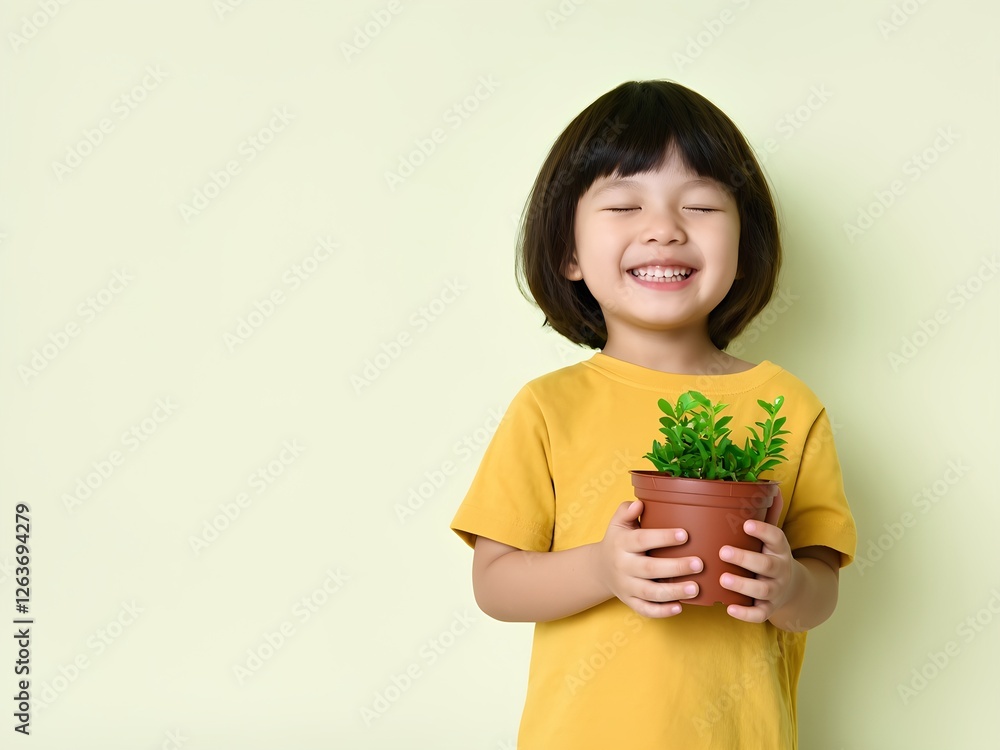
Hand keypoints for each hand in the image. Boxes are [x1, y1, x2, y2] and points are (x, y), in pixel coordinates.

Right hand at [590, 500, 702, 618]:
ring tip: (695, 588)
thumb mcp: (618, 523)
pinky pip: (646, 610)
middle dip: (675, 567)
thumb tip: (639, 504)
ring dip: (673, 592)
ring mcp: (626, 586)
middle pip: (649, 569)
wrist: (600, 568)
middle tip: (699, 564)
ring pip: (649, 593)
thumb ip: (627, 511)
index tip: (685, 535)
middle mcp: (622, 566)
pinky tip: (680, 607)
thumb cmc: (618, 540)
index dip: (663, 538)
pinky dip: (662, 612)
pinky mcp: (630, 602)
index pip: (642, 540)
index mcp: (621, 544)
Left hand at [719, 518, 797, 623]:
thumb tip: (734, 499)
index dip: (763, 531)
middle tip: (723, 552)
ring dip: (743, 585)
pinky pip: (760, 614)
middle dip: (745, 558)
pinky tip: (729, 609)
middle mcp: (781, 570)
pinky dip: (746, 614)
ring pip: (763, 589)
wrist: (791, 588)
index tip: (746, 524)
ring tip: (723, 579)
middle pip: (767, 565)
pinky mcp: (770, 608)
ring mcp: (776, 590)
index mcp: (779, 550)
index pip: (776, 538)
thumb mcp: (767, 543)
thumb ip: (752, 526)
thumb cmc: (767, 558)